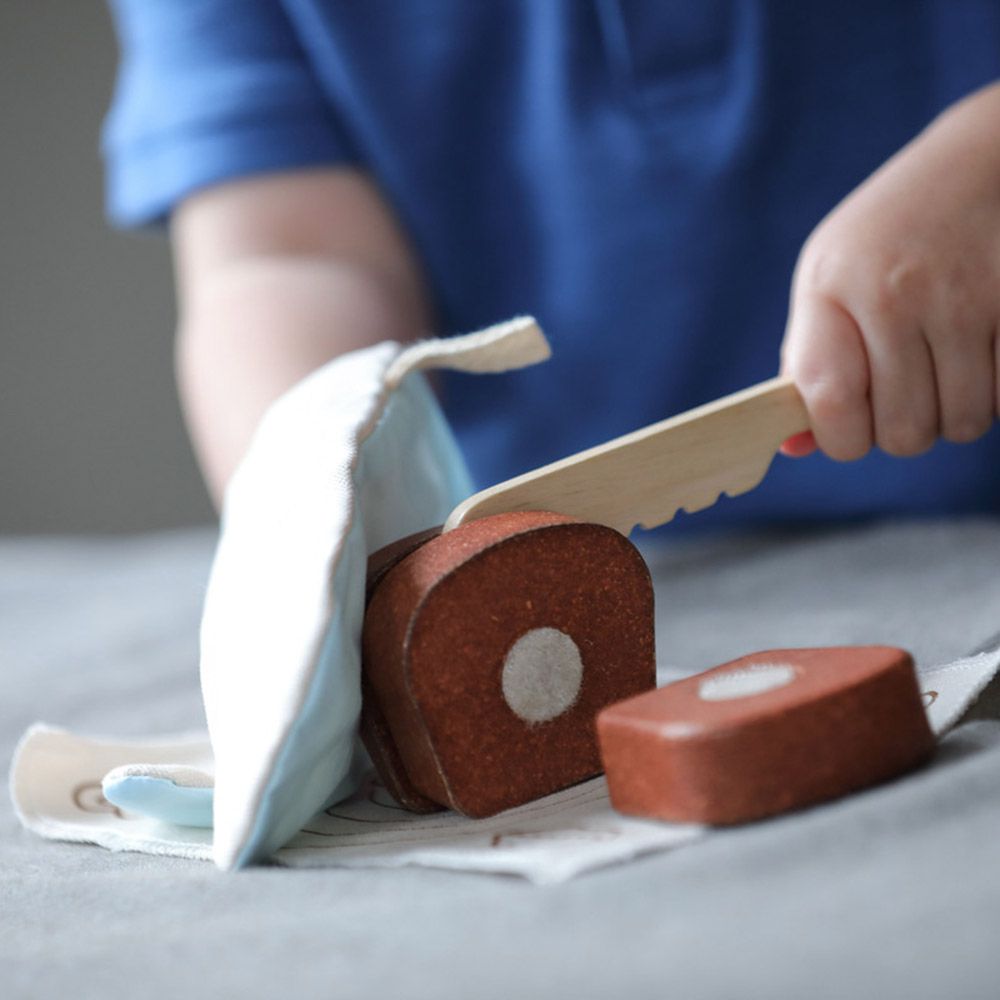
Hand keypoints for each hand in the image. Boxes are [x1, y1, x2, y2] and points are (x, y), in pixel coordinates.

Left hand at [780, 82, 999, 459]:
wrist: (972, 167)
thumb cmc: (879, 242)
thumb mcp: (823, 284)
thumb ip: (807, 364)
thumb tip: (794, 448)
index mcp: (832, 291)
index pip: (831, 402)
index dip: (841, 439)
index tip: (848, 430)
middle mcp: (896, 294)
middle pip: (903, 431)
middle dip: (901, 430)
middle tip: (901, 396)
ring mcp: (965, 299)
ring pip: (962, 422)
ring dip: (952, 414)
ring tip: (941, 372)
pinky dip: (993, 393)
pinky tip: (978, 357)